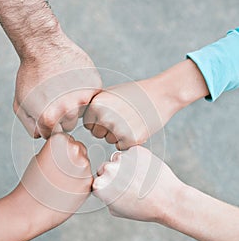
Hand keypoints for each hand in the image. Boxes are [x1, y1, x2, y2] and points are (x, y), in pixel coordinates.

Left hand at [14, 30, 101, 138]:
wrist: (43, 45)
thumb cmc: (30, 75)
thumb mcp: (20, 103)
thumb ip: (31, 125)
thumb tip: (43, 135)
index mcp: (49, 118)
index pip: (53, 134)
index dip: (48, 123)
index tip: (46, 108)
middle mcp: (69, 111)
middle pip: (69, 125)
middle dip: (62, 115)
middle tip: (55, 97)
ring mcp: (84, 98)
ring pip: (82, 112)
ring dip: (75, 104)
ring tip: (64, 87)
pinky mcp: (94, 86)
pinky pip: (92, 97)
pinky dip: (85, 91)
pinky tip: (74, 81)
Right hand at [19, 133, 92, 230]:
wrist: (30, 209)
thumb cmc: (32, 184)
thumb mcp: (40, 157)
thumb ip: (56, 149)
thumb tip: (67, 147)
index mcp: (60, 140)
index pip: (70, 140)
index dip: (63, 152)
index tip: (55, 163)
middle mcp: (74, 149)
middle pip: (80, 150)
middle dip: (73, 159)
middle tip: (59, 174)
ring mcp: (83, 166)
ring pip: (84, 165)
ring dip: (77, 172)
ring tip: (61, 183)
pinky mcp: (89, 182)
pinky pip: (87, 179)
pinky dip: (80, 184)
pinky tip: (66, 191)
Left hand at [84, 60, 208, 149]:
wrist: (163, 93)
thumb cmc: (135, 94)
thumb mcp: (110, 94)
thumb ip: (94, 107)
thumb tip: (78, 119)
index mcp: (96, 104)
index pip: (88, 123)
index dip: (100, 121)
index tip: (113, 113)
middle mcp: (104, 117)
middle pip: (97, 134)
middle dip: (108, 129)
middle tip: (124, 117)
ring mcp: (117, 128)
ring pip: (110, 140)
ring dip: (119, 135)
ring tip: (132, 119)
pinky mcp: (131, 139)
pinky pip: (122, 146)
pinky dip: (129, 140)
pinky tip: (138, 127)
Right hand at [92, 146, 182, 221]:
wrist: (168, 201)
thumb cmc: (143, 209)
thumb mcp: (116, 210)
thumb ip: (105, 196)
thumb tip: (104, 185)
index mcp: (100, 185)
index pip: (98, 180)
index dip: (108, 186)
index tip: (118, 191)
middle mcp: (108, 169)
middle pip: (106, 167)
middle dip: (114, 174)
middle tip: (129, 184)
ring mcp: (122, 158)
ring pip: (119, 159)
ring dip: (125, 165)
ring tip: (140, 178)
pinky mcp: (136, 150)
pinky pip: (132, 153)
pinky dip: (137, 159)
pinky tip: (146, 171)